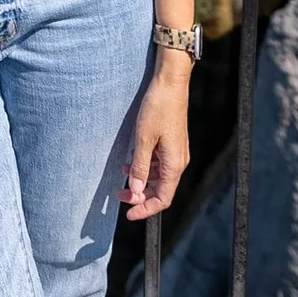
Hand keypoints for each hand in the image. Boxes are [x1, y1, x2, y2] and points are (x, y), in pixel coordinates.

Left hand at [121, 53, 191, 220]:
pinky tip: (131, 160)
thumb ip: (140, 166)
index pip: (163, 199)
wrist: (171, 82)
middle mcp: (178, 161)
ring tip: (121, 175)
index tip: (129, 214)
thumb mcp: (143, 138)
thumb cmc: (158, 107)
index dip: (146, 209)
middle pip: (161, 189)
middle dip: (140, 195)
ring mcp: (176, 151)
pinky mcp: (172, 142)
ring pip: (159, 176)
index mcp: (174, 164)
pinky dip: (145, 166)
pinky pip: (159, 162)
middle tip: (119, 194)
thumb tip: (137, 190)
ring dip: (141, 179)